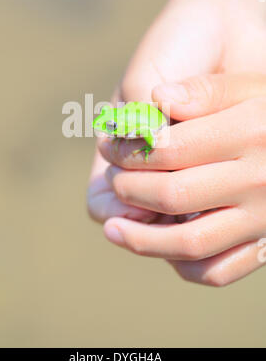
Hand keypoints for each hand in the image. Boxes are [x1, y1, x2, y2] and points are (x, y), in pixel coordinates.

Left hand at [100, 74, 265, 285]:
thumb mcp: (249, 88)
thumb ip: (206, 91)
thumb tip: (157, 98)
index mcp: (251, 133)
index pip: (171, 149)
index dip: (129, 150)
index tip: (110, 147)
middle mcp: (258, 180)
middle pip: (174, 195)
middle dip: (129, 188)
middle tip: (114, 178)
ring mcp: (263, 218)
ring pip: (191, 243)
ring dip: (142, 239)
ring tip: (113, 228)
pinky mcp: (265, 246)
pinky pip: (218, 271)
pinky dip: (182, 264)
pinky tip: (161, 248)